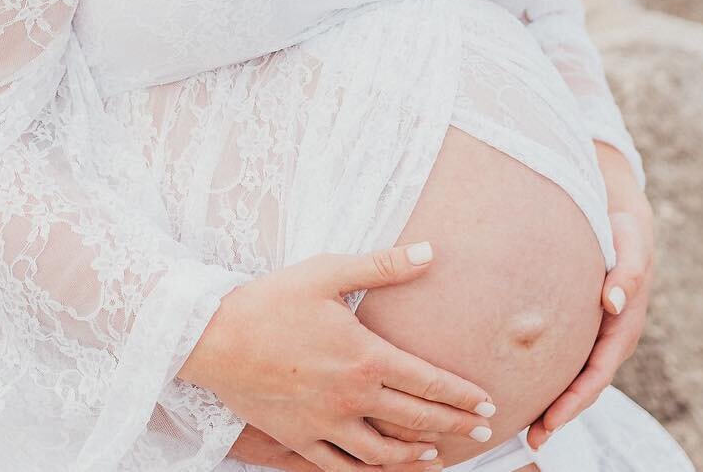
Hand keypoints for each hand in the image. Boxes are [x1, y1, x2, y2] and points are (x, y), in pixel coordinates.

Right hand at [181, 241, 490, 471]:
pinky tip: (380, 468)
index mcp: (364, 356)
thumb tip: (429, 252)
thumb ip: (382, 265)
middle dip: (454, 426)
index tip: (489, 404)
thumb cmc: (270, 300)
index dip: (462, 396)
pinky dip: (368, 471)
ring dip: (416, 455)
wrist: (214, 337)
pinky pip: (342, 467)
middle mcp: (352, 397)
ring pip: (383, 454)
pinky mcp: (300, 440)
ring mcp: (326, 424)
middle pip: (416, 420)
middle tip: (481, 432)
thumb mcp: (327, 272)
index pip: (428, 381)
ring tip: (437, 454)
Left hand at [527, 148, 652, 451]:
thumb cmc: (623, 222)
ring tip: (525, 428)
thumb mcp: (631, 238)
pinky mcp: (582, 318)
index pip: (597, 372)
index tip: (549, 422)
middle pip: (585, 384)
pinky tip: (525, 382)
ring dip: (554, 401)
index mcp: (623, 322)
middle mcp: (610, 333)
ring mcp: (596, 328)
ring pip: (575, 373)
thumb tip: (613, 302)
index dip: (575, 400)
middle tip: (531, 440)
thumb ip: (628, 269)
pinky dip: (551, 373)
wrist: (620, 207)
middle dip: (560, 413)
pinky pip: (568, 353)